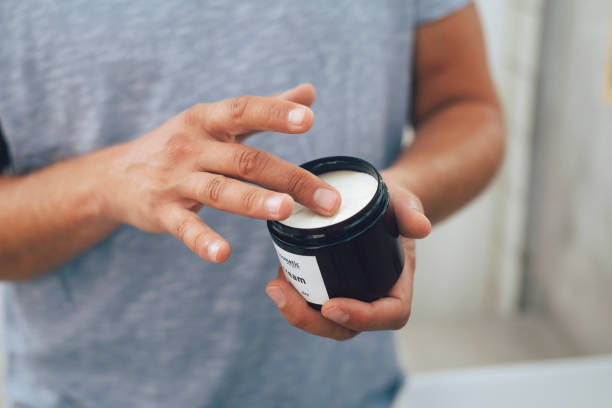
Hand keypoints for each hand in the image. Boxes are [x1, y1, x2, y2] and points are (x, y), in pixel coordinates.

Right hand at [99, 84, 340, 261]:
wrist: (116, 175)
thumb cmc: (180, 145)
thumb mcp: (214, 121)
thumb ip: (263, 109)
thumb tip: (309, 91)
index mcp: (208, 121)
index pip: (244, 110)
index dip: (274, 113)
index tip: (308, 118)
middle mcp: (192, 146)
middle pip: (246, 160)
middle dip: (289, 179)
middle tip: (328, 200)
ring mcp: (175, 180)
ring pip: (219, 190)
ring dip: (253, 201)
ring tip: (286, 211)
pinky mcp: (162, 211)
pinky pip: (185, 227)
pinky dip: (202, 240)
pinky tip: (223, 254)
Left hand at [265, 172, 430, 340]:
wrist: (375, 201)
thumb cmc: (392, 205)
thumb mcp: (403, 203)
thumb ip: (411, 213)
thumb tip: (421, 228)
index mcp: (397, 286)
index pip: (389, 315)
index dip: (361, 318)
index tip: (331, 305)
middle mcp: (373, 298)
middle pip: (346, 328)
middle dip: (312, 321)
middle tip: (283, 293)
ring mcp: (349, 298)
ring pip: (323, 321)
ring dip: (296, 312)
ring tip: (274, 287)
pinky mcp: (328, 288)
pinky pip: (310, 305)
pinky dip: (292, 297)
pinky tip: (276, 278)